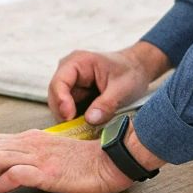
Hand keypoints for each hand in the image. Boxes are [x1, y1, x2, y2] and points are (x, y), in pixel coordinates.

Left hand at [0, 130, 132, 192]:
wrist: (110, 161)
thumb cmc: (85, 160)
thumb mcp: (55, 151)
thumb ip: (36, 153)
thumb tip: (14, 167)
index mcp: (35, 137)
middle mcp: (34, 144)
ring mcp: (41, 158)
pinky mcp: (49, 173)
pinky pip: (17, 175)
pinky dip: (3, 184)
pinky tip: (1, 192)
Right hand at [48, 41, 168, 125]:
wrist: (137, 69)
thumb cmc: (130, 72)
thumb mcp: (123, 88)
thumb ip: (106, 104)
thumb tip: (90, 119)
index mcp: (77, 62)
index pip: (59, 83)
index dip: (61, 101)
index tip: (69, 118)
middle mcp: (69, 72)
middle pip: (55, 96)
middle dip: (64, 114)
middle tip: (76, 130)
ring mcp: (71, 84)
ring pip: (60, 106)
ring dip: (70, 119)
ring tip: (84, 130)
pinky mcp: (75, 96)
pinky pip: (69, 111)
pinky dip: (76, 121)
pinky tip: (86, 128)